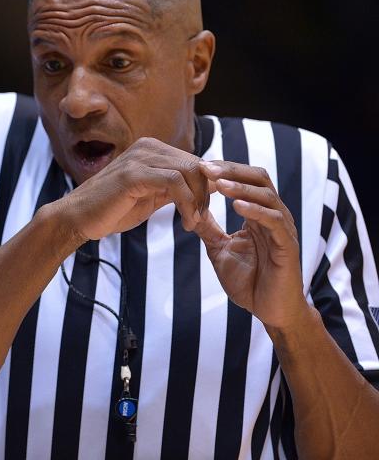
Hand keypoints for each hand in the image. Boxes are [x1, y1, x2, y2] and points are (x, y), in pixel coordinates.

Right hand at [57, 137, 210, 240]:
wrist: (78, 218)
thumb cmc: (113, 209)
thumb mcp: (151, 196)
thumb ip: (175, 188)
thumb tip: (209, 187)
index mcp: (151, 149)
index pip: (194, 161)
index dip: (207, 186)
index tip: (207, 211)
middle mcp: (147, 147)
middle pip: (196, 164)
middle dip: (205, 194)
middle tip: (202, 218)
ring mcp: (139, 157)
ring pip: (189, 171)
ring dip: (198, 200)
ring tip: (193, 222)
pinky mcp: (133, 173)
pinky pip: (174, 182)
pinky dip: (187, 203)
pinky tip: (185, 222)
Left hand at [194, 160, 307, 329]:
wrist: (270, 311)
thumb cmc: (250, 282)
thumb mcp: (220, 250)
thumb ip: (208, 228)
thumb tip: (188, 208)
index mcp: (258, 215)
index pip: (245, 180)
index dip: (224, 171)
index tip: (198, 166)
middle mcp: (273, 216)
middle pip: (258, 179)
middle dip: (231, 170)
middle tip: (206, 167)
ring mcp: (282, 229)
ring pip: (267, 196)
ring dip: (241, 187)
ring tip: (218, 183)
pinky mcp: (287, 245)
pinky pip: (274, 221)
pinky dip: (256, 211)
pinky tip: (237, 206)